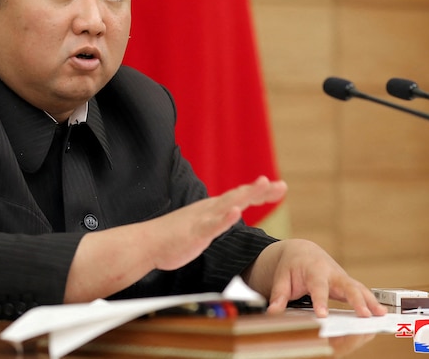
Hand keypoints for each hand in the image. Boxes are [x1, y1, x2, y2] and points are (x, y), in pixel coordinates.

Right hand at [65, 176, 284, 302]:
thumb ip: (215, 221)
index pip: (239, 198)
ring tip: (263, 185)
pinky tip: (235, 212)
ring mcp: (202, 220)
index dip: (259, 193)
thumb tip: (227, 216)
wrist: (146, 244)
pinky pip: (211, 225)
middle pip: (239, 196)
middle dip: (261, 190)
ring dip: (246, 195)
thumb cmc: (171, 238)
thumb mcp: (200, 227)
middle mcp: (209, 209)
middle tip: (282, 185)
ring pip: (228, 205)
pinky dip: (224, 218)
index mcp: (212, 210)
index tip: (279, 188)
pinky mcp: (194, 232)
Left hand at [243, 239, 386, 317]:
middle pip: (346, 286)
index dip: (320, 301)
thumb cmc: (292, 266)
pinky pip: (362, 292)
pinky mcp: (347, 284)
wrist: (303, 251)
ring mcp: (342, 278)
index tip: (322, 315)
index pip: (318, 287)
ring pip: (359, 288)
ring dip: (370, 301)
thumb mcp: (281, 278)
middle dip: (356, 300)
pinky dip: (372, 302)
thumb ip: (278, 295)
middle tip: (364, 315)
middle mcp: (332, 273)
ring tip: (381, 316)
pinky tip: (381, 314)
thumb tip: (272, 312)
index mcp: (314, 270)